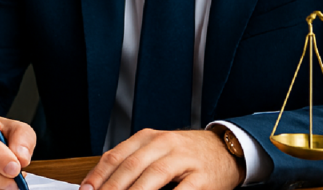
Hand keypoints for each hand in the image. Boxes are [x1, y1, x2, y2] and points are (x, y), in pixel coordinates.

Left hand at [81, 130, 242, 189]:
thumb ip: (132, 161)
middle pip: (131, 167)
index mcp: (148, 137)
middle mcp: (164, 144)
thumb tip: (103, 183)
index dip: (98, 176)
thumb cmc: (184, 153)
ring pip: (153, 176)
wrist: (224, 149)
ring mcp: (183, 159)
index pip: (116, 156)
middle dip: (112, 188)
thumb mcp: (156, 149)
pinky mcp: (202, 177)